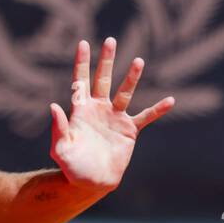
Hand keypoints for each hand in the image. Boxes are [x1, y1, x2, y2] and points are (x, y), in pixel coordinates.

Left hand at [49, 37, 174, 190]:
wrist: (91, 182)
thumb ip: (59, 128)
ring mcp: (115, 118)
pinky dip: (157, 110)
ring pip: (124, 93)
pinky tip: (170, 101)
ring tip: (139, 61)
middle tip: (110, 40)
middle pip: (103, 80)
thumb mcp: (61, 149)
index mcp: (81, 111)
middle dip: (106, 60)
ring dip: (131, 77)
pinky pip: (146, 117)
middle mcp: (99, 110)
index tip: (83, 43)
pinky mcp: (129, 131)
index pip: (80, 82)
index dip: (82, 62)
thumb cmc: (71, 167)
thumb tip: (53, 105)